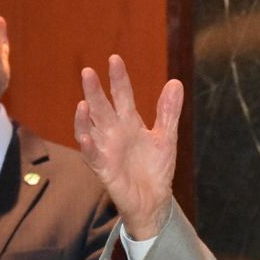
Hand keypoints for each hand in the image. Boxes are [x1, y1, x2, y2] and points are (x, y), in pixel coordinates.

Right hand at [75, 55, 183, 239]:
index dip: (118, 79)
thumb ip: (168, 111)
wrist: (154, 200)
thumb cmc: (156, 169)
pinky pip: (92, 156)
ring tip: (84, 101)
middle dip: (95, 91)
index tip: (115, 59)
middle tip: (88, 71)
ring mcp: (106, 150)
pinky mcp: (104, 169)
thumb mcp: (166, 137)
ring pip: (90, 130)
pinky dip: (87, 146)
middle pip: (102, 108)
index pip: (122, 96)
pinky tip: (84, 136)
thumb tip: (175, 82)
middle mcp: (114, 133)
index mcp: (129, 123)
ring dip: (84, 118)